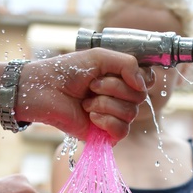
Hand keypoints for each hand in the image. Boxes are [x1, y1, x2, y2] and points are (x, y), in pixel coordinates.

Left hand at [19, 50, 153, 141]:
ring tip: (86, 102)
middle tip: (92, 86)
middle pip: (139, 97)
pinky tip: (91, 117)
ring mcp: (112, 118)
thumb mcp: (100, 57)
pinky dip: (107, 122)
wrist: (45, 90)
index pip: (147, 81)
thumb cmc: (68, 71)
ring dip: (106, 104)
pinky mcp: (103, 135)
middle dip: (114, 88)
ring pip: (131, 114)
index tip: (118, 72)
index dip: (138, 78)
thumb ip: (128, 64)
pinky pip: (122, 132)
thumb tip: (143, 86)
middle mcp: (120, 99)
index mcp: (121, 79)